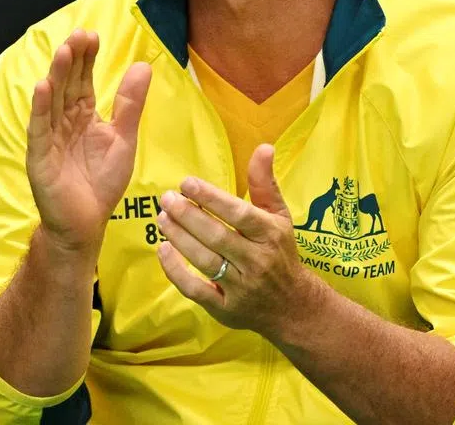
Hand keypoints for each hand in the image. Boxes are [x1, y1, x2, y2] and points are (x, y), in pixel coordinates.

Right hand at [26, 29, 151, 255]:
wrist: (86, 223)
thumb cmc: (102, 183)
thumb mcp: (123, 138)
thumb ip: (130, 104)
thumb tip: (142, 65)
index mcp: (82, 115)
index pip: (83, 80)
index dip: (87, 58)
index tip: (93, 35)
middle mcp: (63, 121)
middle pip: (66, 84)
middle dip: (72, 59)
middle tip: (79, 35)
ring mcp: (49, 137)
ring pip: (52, 100)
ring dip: (57, 75)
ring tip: (64, 51)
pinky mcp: (40, 156)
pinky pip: (40, 128)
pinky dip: (40, 108)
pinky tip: (42, 86)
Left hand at [155, 144, 320, 341]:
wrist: (293, 307)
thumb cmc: (281, 253)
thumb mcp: (279, 217)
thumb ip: (265, 183)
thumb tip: (264, 146)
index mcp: (271, 235)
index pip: (238, 214)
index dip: (211, 198)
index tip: (186, 183)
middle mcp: (257, 261)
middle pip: (217, 236)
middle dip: (187, 216)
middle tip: (166, 198)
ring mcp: (241, 287)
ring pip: (204, 261)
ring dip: (179, 238)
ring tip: (161, 217)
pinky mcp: (225, 309)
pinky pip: (195, 289)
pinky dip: (176, 271)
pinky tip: (163, 250)